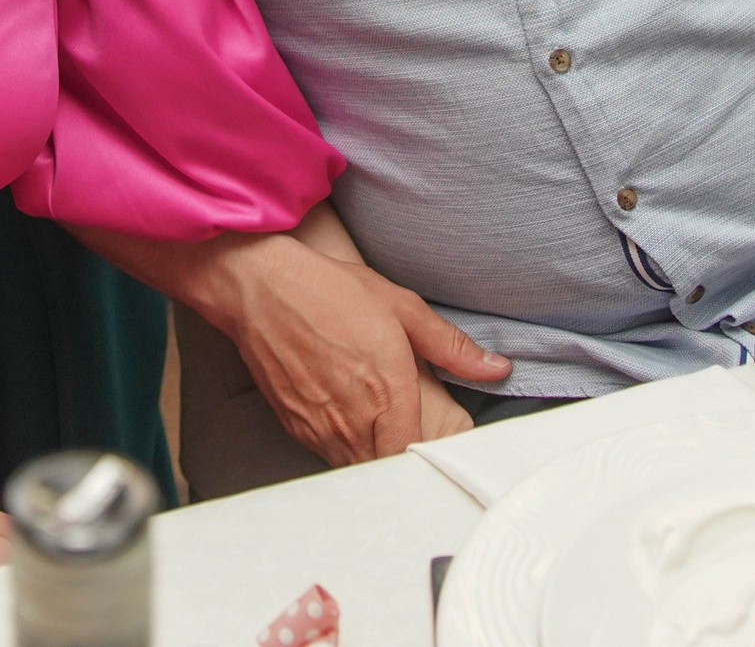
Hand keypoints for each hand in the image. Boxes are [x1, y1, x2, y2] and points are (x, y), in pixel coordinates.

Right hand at [217, 239, 509, 465]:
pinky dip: (342, 443)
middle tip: (410, 430)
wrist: (258, 286)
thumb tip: (496, 368)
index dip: (431, 456)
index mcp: (387, 394)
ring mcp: (321, 429)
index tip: (438, 443)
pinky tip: (345, 411)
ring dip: (372, 452)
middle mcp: (354, 421)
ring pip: (358, 465)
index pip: (419, 458)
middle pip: (388, 468)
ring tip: (377, 420)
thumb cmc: (328, 290)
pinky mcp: (296, 427)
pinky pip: (329, 453)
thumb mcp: (399, 305)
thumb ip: (449, 344)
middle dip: (403, 456)